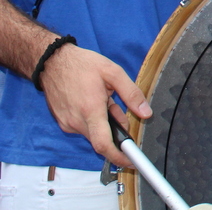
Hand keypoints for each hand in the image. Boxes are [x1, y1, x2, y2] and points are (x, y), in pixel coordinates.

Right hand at [39, 44, 151, 167]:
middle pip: (101, 138)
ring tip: (102, 98)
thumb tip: (146, 113)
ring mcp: (67, 123)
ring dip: (103, 122)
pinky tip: (92, 101)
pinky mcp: (63, 122)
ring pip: (93, 132)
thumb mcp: (113, 72)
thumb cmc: (82, 65)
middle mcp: (76, 121)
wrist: (53, 62)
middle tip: (116, 106)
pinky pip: (83, 128)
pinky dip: (93, 120)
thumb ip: (131, 94)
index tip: (131, 162)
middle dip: (115, 128)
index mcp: (91, 110)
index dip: (119, 157)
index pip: (103, 144)